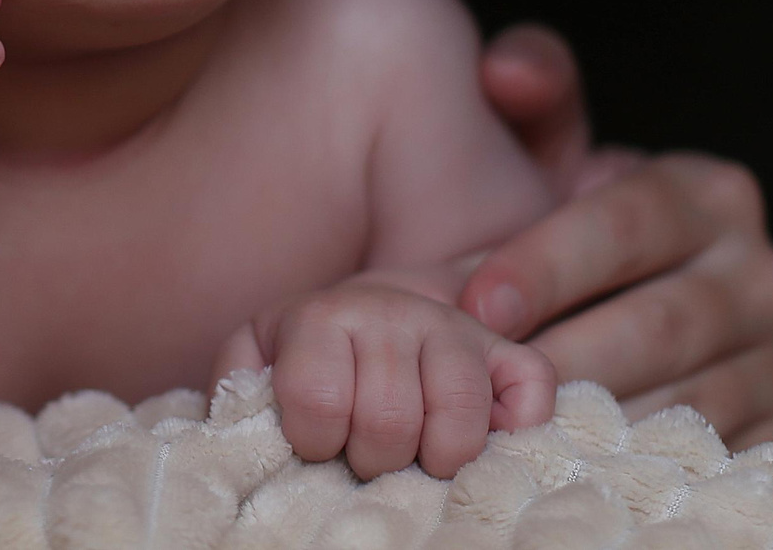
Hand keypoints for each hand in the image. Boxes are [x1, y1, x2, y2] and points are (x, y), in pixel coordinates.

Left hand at [213, 276, 556, 479]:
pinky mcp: (512, 355)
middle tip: (363, 454)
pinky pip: (533, 393)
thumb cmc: (308, 356)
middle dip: (370, 460)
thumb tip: (239, 431)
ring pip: (460, 419)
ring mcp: (459, 331)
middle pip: (387, 422)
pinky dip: (515, 431)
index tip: (313, 443)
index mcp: (324, 315)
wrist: (374, 314)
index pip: (315, 401)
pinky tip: (480, 440)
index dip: (311, 442)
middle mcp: (396, 311)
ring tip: (414, 456)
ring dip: (434, 460)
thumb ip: (239, 389)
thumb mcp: (256, 360)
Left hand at [468, 26, 772, 446]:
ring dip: (590, 421)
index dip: (548, 264)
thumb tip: (507, 70)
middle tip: (480, 383)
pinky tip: (561, 467)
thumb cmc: (571, 228)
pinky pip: (703, 460)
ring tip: (506, 432)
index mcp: (714, 193)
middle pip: (661, 322)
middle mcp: (765, 274)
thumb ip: (533, 89)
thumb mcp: (554, 149)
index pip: (630, 224)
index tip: (473, 305)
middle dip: (561, 353)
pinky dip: (630, 466)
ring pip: (684, 400)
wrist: (623, 314)